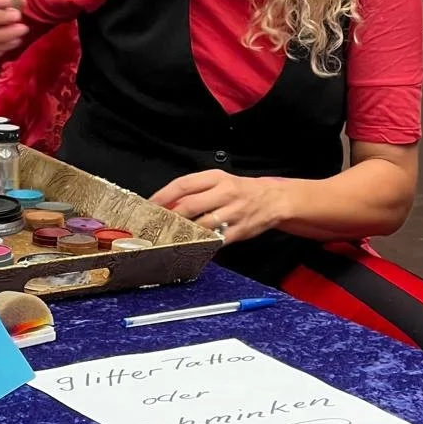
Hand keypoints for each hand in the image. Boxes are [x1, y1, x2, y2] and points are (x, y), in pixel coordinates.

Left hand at [150, 170, 289, 244]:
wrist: (272, 199)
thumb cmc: (240, 191)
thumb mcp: (219, 182)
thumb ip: (195, 190)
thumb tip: (166, 204)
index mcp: (217, 178)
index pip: (184, 184)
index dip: (163, 196)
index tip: (150, 205)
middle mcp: (225, 193)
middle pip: (189, 205)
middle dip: (169, 217)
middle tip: (156, 225)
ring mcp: (233, 213)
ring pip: (201, 225)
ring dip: (183, 233)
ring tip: (170, 237)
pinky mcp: (239, 230)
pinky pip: (216, 240)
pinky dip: (202, 243)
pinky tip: (191, 245)